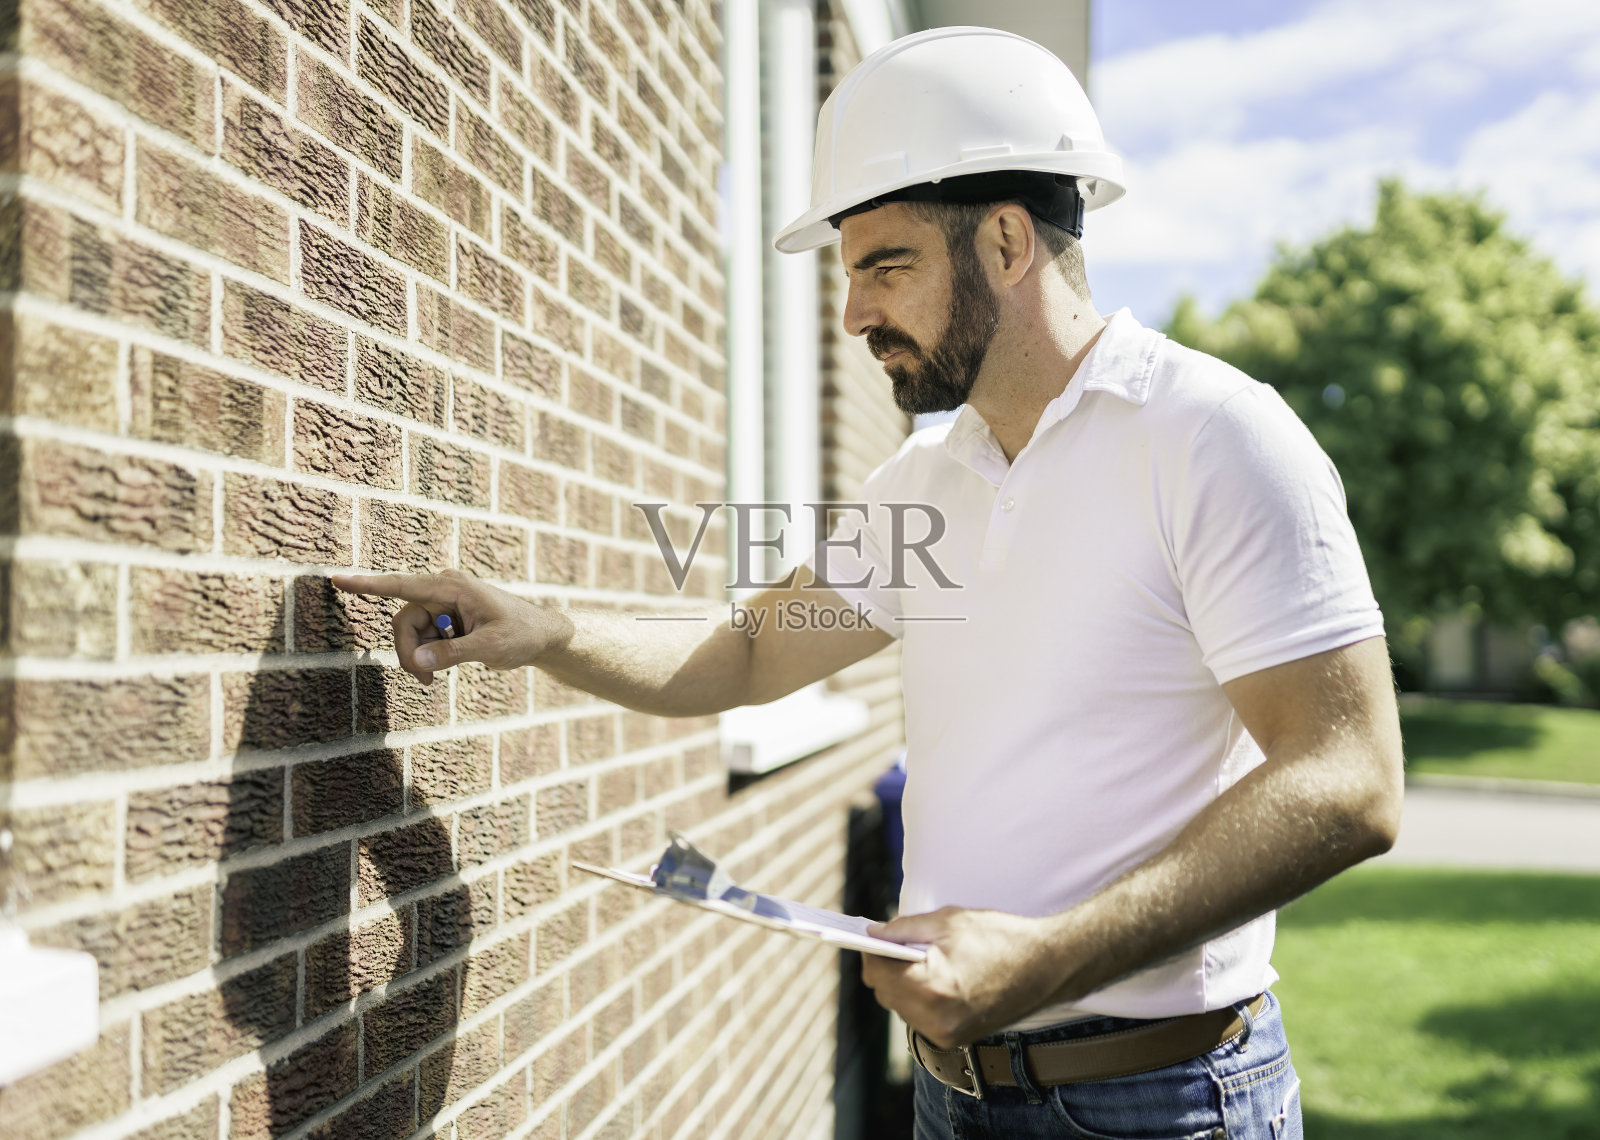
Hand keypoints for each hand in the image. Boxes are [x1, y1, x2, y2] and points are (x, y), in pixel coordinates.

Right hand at [330, 569, 571, 684]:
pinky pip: (421, 638)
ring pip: (410, 633)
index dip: (368, 585)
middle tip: (426, 681)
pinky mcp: (444, 619)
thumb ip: (453, 653)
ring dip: (418, 657)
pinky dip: (427, 656)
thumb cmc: (522, 634)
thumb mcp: (490, 646)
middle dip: (408, 652)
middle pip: (404, 622)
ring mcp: (443, 604)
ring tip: (436, 679)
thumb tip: (417, 660)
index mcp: (452, 587)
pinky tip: (443, 668)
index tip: (338, 580)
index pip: (402, 585)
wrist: (542, 636)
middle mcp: (443, 590)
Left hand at [862, 907, 1070, 1047]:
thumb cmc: (1001, 938)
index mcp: (930, 986)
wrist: (1049, 966)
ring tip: (918, 958)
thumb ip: (903, 929)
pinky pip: (921, 1017)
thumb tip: (874, 933)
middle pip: (884, 992)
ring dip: (902, 982)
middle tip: (893, 942)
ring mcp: (946, 1034)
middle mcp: (934, 1018)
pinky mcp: (957, 1040)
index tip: (869, 935)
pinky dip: (920, 996)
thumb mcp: (948, 921)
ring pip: (901, 1007)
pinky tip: (935, 976)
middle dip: (885, 966)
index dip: (870, 950)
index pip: (877, 971)